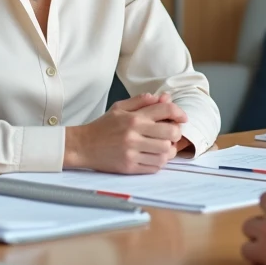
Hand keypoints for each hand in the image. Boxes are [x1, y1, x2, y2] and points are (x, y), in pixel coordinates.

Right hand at [64, 93, 188, 173]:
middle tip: (172, 134)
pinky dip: (159, 162)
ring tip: (163, 147)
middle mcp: (134, 134)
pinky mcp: (130, 167)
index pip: (165, 110)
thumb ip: (142, 101)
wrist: (83, 146)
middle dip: (176, 133)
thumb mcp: (120, 108)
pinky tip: (153, 156)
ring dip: (169, 150)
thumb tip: (163, 97)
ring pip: (166, 152)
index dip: (179, 112)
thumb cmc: (103, 126)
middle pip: (171, 133)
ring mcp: (132, 152)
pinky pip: (155, 167)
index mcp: (133, 117)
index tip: (182, 118)